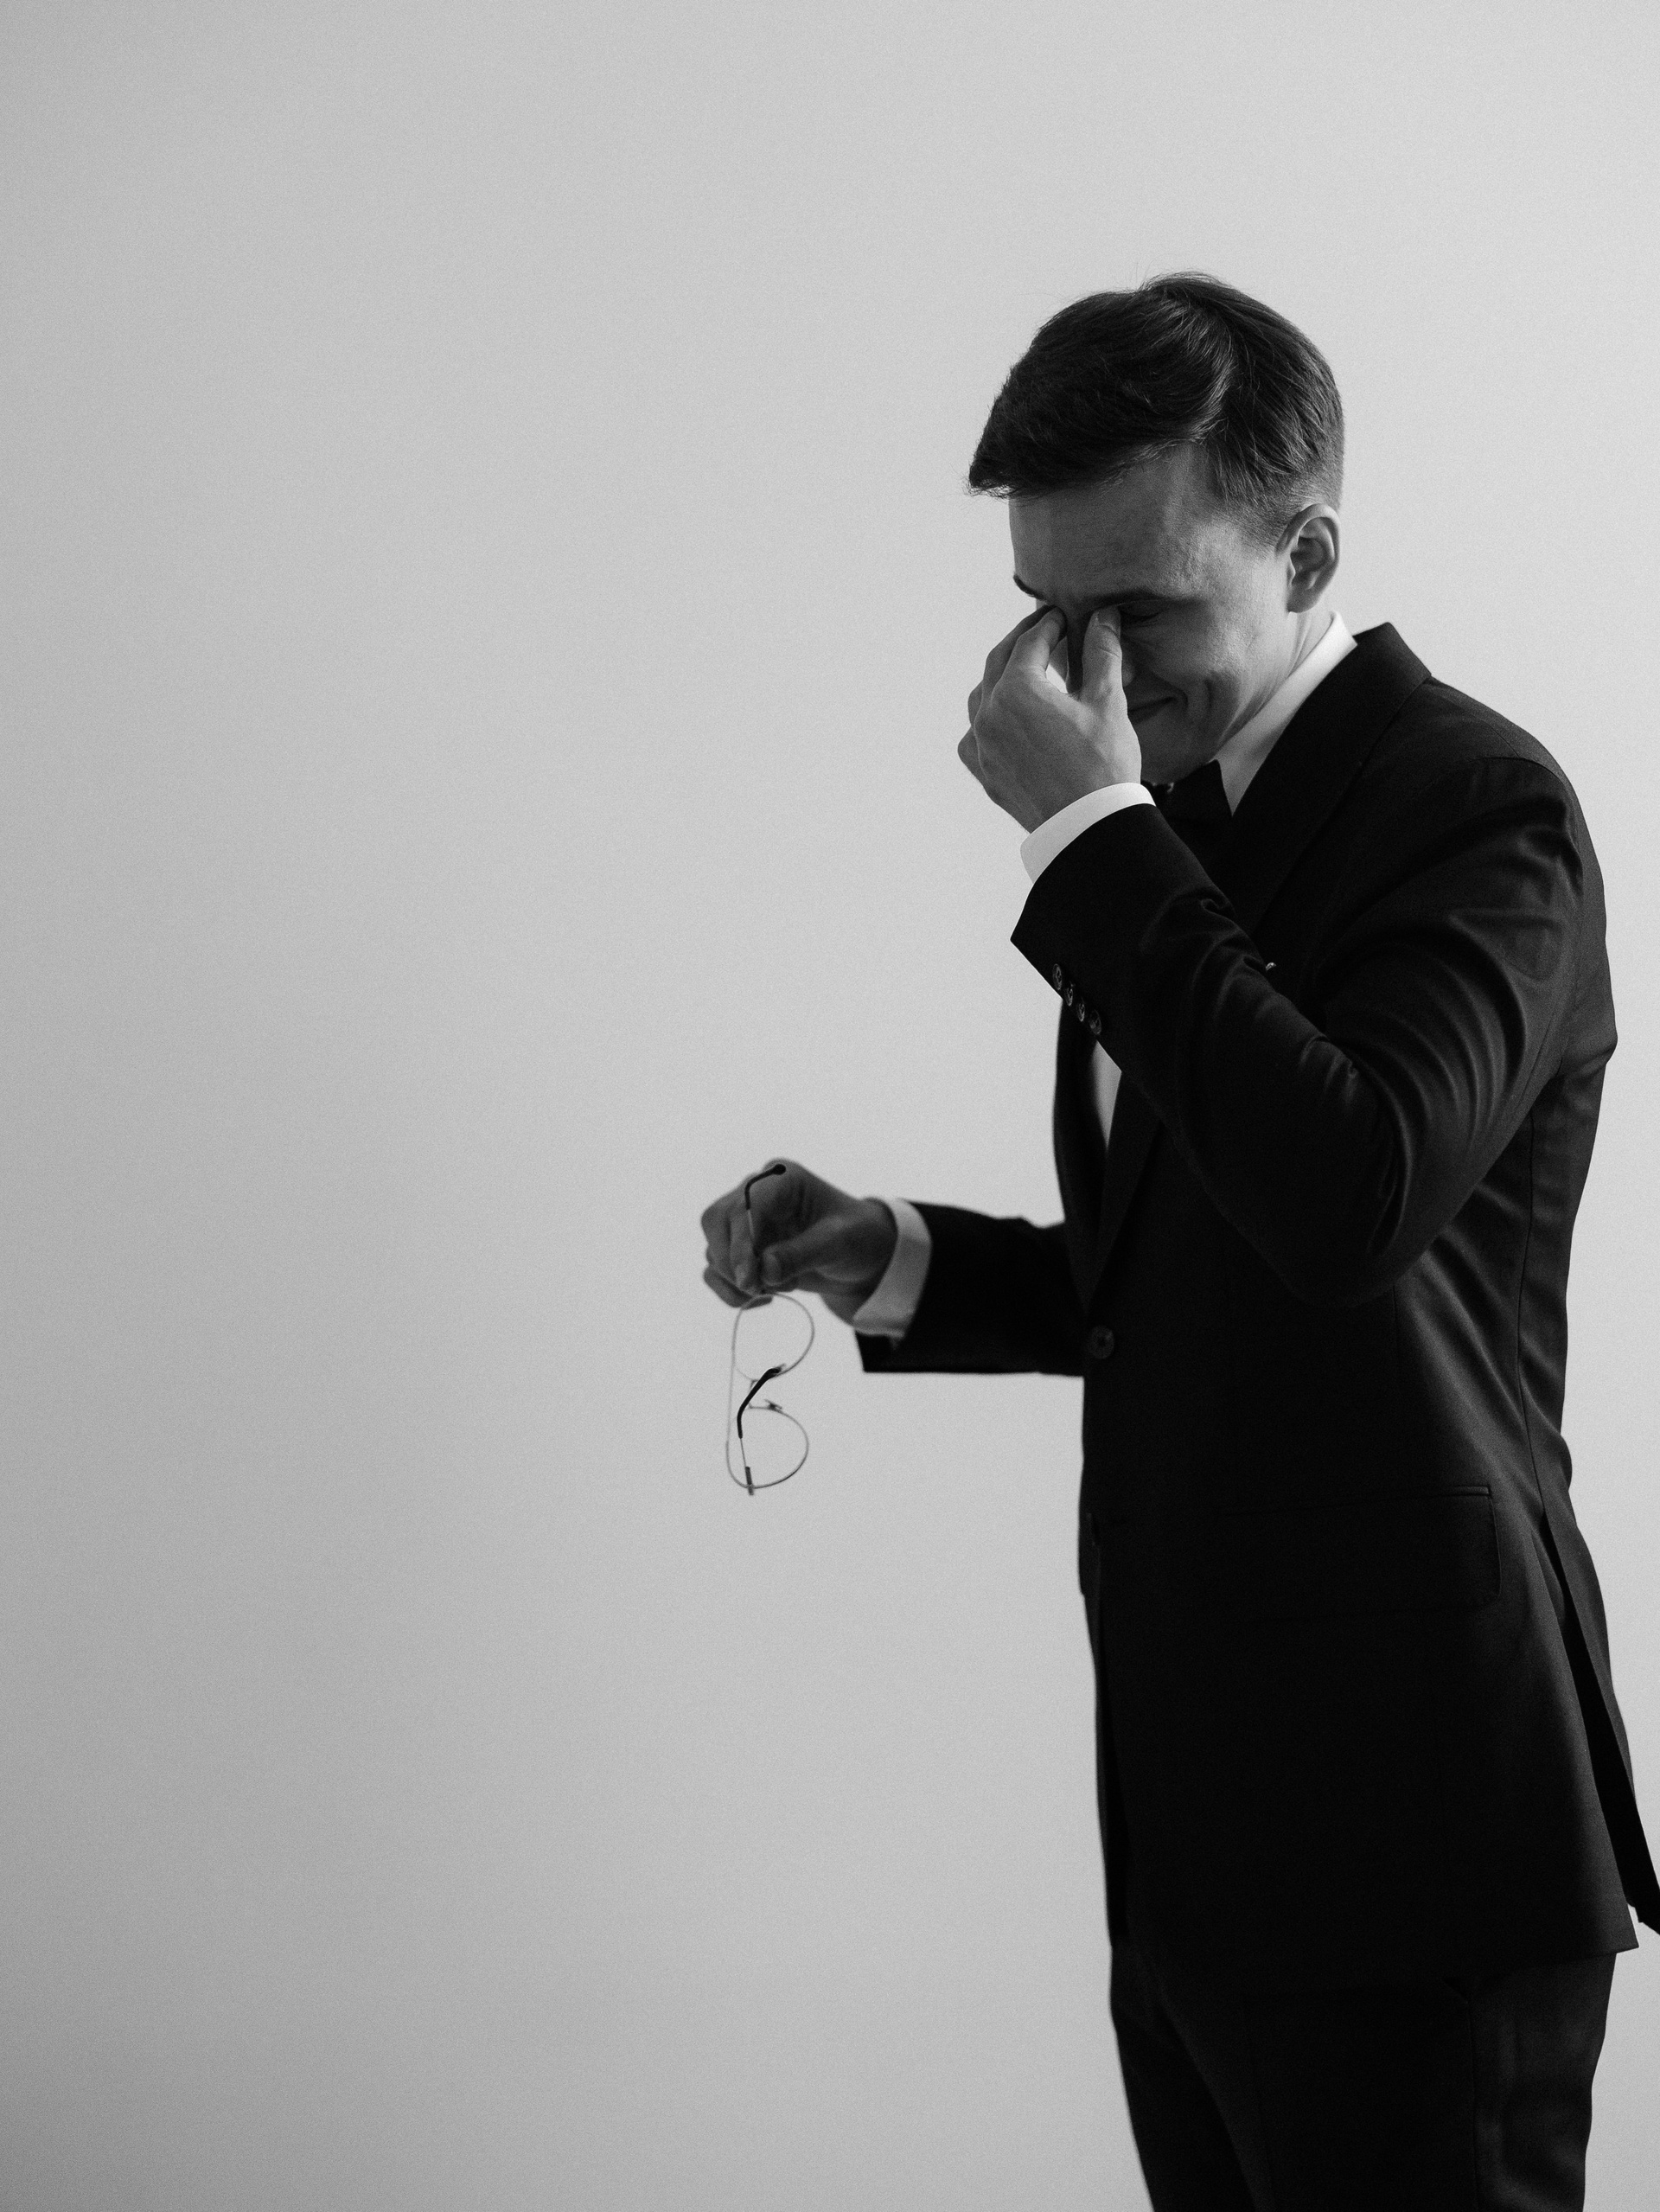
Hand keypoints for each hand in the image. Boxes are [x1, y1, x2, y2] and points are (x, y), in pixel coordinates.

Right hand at [701, 1159, 898, 1325]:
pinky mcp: (742, 1249)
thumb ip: (801, 1254)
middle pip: (716, 1221)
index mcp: (780, 1180)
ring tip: (778, 1290)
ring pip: (713, 1248)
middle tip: (758, 1290)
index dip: (740, 1245)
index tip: (751, 1281)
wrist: (864, 1255)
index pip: (742, 1206)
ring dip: (734, 1280)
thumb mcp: (838, 1243)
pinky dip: (730, 1290)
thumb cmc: (857, 1237)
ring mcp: (746, 1222)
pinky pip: (715, 1270)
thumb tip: (763, 1270)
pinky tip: (763, 1298)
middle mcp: (757, 1194)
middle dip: (731, 1261)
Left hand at [958, 604, 1141, 831]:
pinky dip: (988, 718)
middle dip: (1022, 642)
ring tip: (1025, 670)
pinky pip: (975, 734)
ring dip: (1001, 677)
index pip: (1030, 641)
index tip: (1063, 616)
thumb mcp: (1107, 703)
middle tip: (1043, 629)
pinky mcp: (983, 772)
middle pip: (1000, 661)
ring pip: (982, 696)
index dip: (1048, 624)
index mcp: (1017, 690)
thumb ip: (1100, 654)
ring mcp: (981, 745)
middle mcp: (988, 714)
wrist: (1088, 827)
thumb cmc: (1103, 765)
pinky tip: (1003, 717)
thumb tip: (1104, 616)